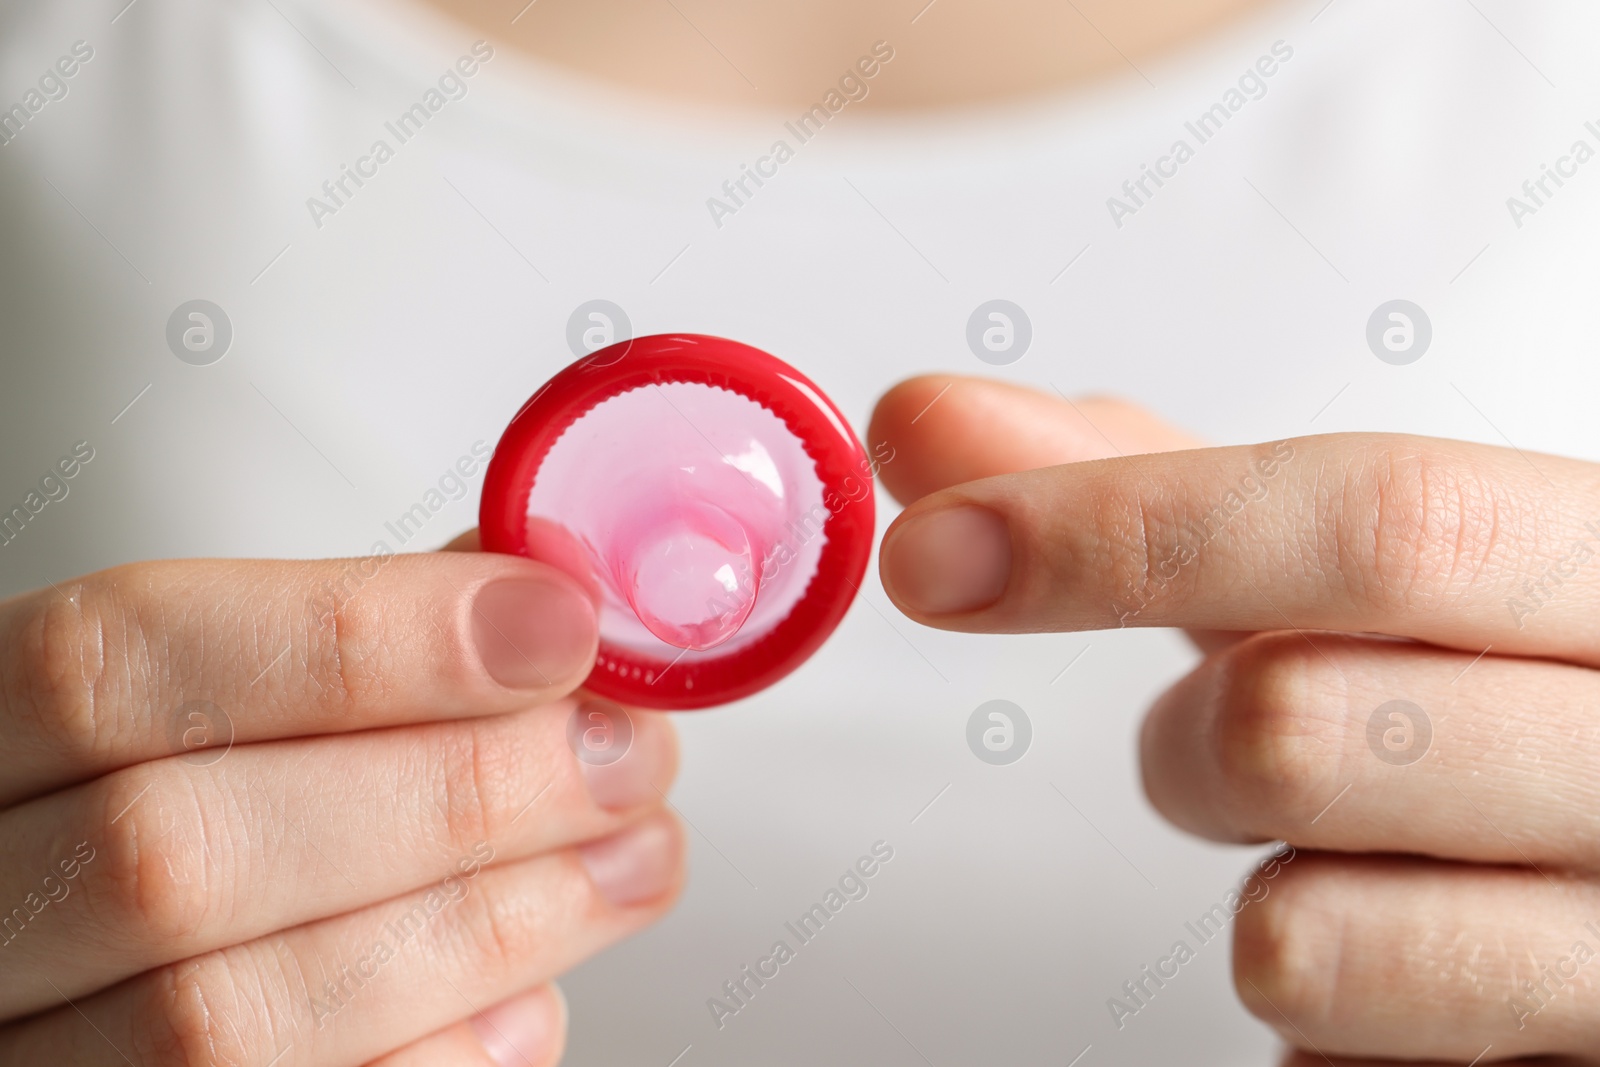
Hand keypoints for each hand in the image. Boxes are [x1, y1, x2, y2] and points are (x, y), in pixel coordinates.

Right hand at [0, 534, 682, 1065]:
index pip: (115, 665)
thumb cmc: (169, 810)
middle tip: (627, 755)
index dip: (354, 642)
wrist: (95, 967)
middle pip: (181, 854)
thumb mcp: (209, 706)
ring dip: (484, 930)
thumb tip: (540, 597)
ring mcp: (14, 1055)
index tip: (552, 627)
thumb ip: (345, 650)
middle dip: (453, 796)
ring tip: (631, 859)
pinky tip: (531, 997)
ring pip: (229, 1018)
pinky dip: (442, 1057)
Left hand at [872, 375, 1599, 1064]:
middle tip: (1227, 735)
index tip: (940, 551)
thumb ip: (1152, 494)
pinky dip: (1315, 1011)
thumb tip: (933, 425)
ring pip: (1303, 936)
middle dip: (1190, 741)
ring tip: (1342, 847)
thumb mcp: (1350, 573)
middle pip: (1298, 725)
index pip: (1378, 525)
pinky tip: (1393, 950)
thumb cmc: (1482, 682)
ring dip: (1258, 885)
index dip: (1123, 531)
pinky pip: (1336, 1058)